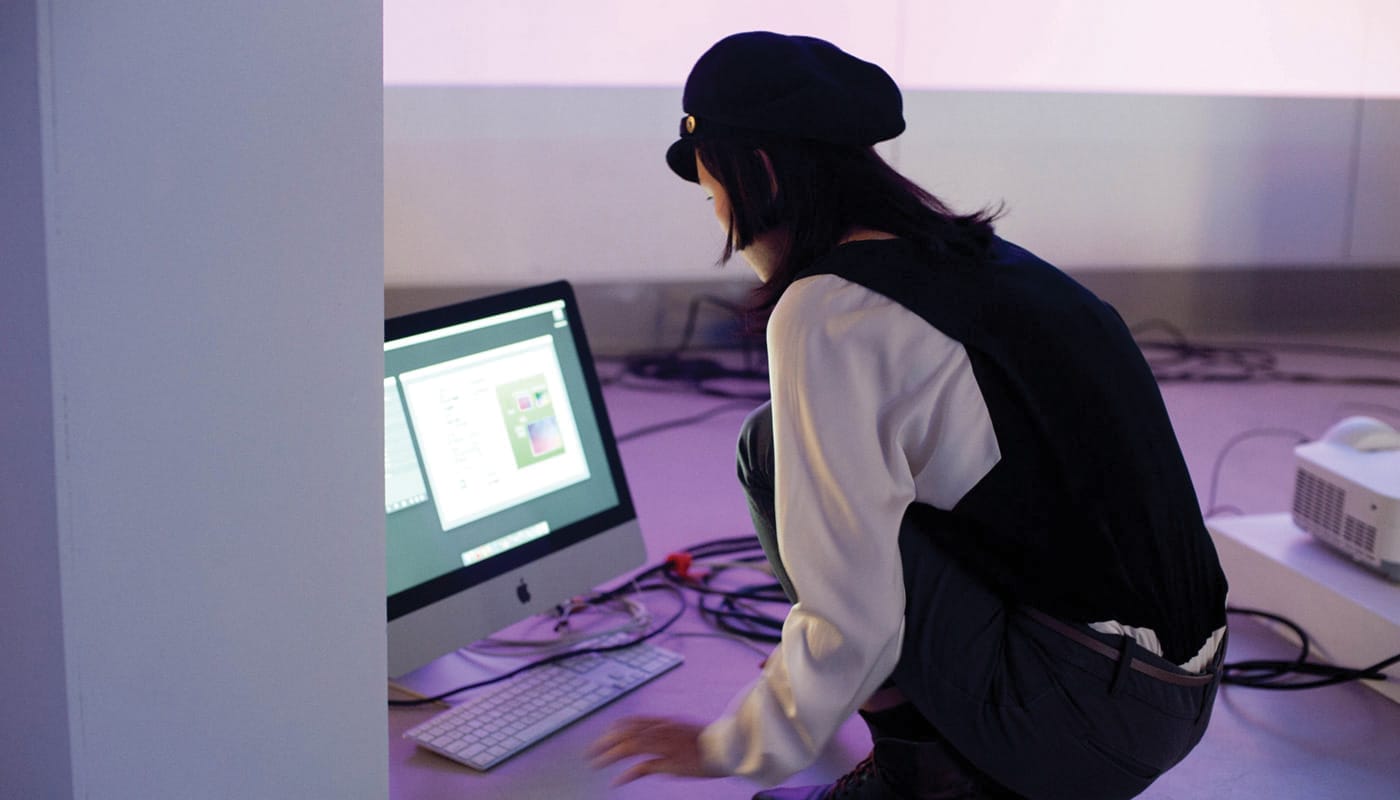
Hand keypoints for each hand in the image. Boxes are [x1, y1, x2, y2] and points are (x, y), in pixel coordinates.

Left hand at [587, 715, 718, 784]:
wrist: (729, 748)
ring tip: (596, 764)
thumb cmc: (709, 742)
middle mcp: (662, 730)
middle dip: (605, 742)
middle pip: (626, 733)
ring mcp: (666, 746)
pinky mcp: (671, 763)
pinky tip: (617, 782)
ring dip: (609, 755)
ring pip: (629, 747)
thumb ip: (665, 734)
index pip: (633, 721)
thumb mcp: (684, 731)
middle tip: (590, 753)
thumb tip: (652, 744)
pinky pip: (643, 767)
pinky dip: (627, 775)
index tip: (603, 736)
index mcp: (665, 722)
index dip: (614, 728)